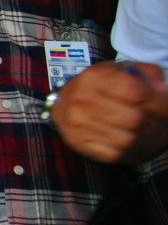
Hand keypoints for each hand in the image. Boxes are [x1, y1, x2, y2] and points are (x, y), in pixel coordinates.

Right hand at [52, 62, 167, 163]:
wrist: (66, 103)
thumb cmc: (102, 87)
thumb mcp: (123, 71)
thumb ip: (148, 75)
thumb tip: (162, 92)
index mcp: (94, 77)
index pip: (137, 92)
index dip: (159, 102)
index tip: (166, 108)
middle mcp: (81, 98)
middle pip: (134, 119)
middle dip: (151, 122)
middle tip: (153, 120)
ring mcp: (76, 122)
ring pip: (126, 139)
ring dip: (138, 137)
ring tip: (138, 129)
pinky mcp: (77, 142)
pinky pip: (113, 153)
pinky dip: (123, 149)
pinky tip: (122, 137)